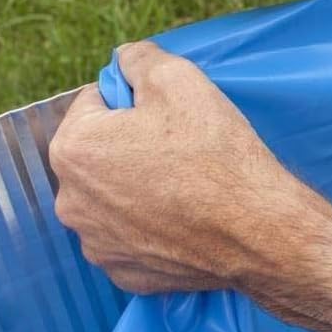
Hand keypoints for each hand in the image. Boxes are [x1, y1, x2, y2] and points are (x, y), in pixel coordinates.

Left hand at [49, 41, 331, 294]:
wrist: (259, 230)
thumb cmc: (216, 152)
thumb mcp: (179, 78)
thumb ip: (138, 57)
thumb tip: (124, 59)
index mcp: (73, 149)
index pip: (95, 103)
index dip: (136, 102)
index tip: (171, 116)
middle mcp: (71, 202)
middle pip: (101, 154)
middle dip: (131, 145)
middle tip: (182, 149)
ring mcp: (97, 245)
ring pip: (114, 198)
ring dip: (138, 186)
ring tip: (185, 185)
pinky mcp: (125, 274)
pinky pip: (132, 237)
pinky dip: (151, 226)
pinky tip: (184, 218)